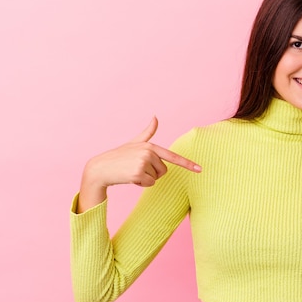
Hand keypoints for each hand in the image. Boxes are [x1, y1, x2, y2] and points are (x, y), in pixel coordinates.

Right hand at [77, 117, 200, 211]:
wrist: (101, 168)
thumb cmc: (119, 156)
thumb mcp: (135, 143)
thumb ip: (148, 133)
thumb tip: (155, 117)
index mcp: (151, 146)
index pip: (172, 156)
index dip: (188, 164)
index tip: (200, 169)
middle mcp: (149, 152)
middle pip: (164, 171)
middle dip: (152, 173)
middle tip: (136, 168)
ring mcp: (144, 162)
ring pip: (156, 178)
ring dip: (145, 179)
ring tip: (132, 171)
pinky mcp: (138, 172)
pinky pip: (149, 184)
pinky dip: (141, 184)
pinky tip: (129, 177)